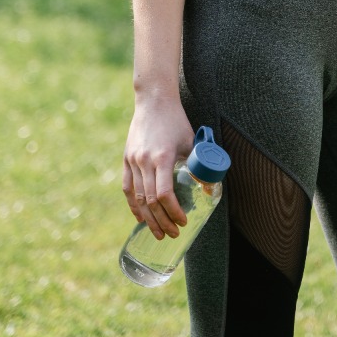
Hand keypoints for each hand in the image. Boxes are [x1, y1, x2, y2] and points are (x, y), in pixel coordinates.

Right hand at [122, 98, 193, 238]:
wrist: (153, 101)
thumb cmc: (176, 121)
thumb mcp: (191, 141)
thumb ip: (198, 163)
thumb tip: (209, 186)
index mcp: (162, 157)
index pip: (165, 194)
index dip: (174, 212)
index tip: (183, 221)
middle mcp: (144, 161)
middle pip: (150, 201)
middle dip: (162, 221)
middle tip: (173, 234)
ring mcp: (132, 161)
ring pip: (137, 198)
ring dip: (148, 218)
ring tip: (158, 233)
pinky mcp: (126, 159)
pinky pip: (128, 188)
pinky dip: (133, 205)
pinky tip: (140, 217)